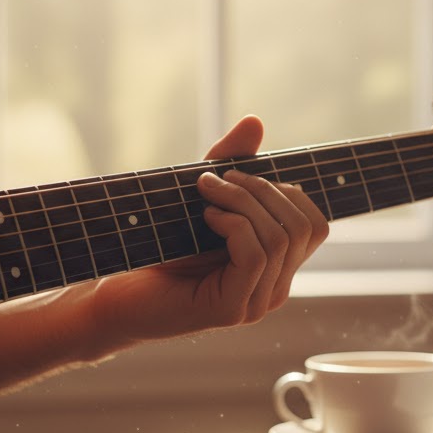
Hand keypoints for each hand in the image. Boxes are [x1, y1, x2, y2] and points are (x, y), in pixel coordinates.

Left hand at [90, 115, 327, 342]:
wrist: (118, 292)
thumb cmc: (159, 248)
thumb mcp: (201, 199)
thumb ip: (230, 164)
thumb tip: (254, 121)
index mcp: (277, 267)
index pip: (315, 225)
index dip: (286, 191)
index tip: (238, 175)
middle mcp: (274, 289)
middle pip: (303, 227)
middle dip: (262, 190)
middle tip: (216, 179)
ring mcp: (255, 303)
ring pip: (280, 239)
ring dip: (242, 202)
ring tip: (205, 192)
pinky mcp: (230, 310)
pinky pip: (255, 256)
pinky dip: (234, 225)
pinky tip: (206, 218)